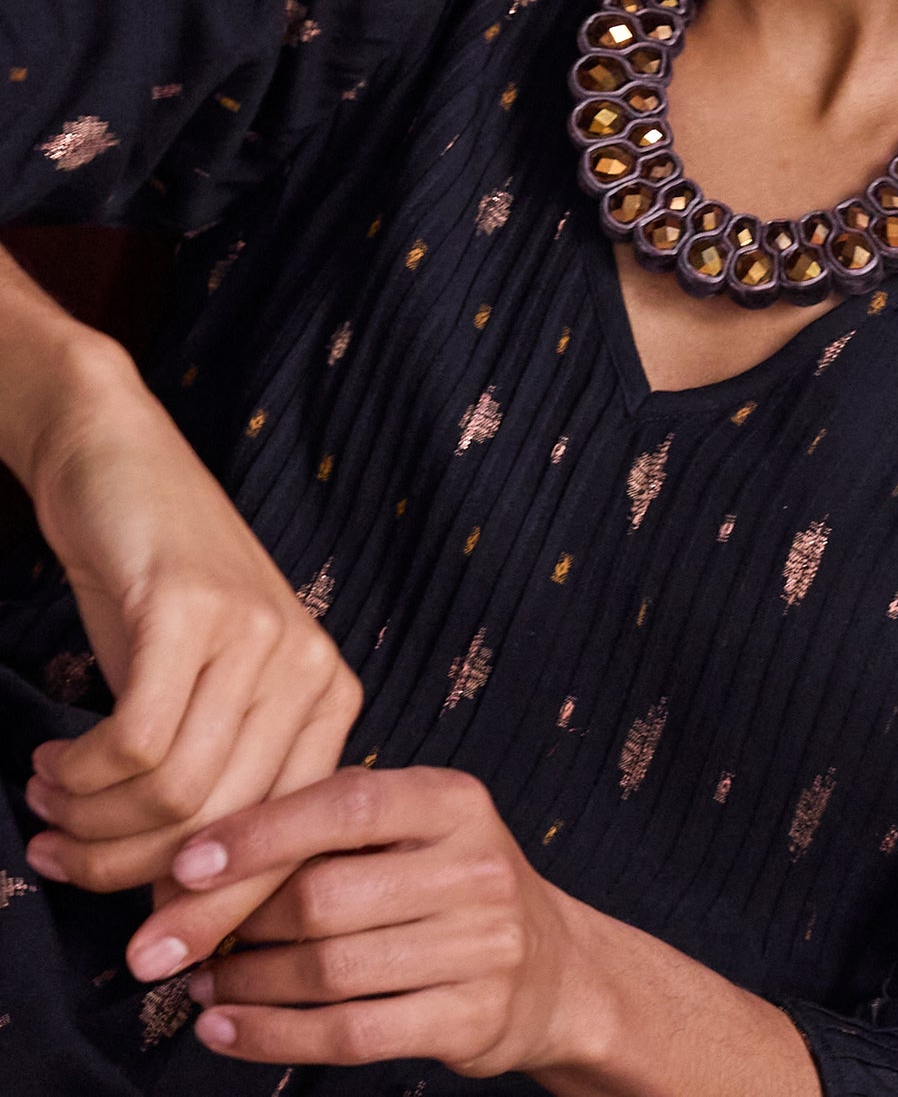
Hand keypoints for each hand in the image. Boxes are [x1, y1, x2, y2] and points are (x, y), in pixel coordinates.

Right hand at [21, 347, 360, 932]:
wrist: (119, 463)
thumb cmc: (154, 592)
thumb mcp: (202, 693)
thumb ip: (213, 785)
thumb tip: (186, 916)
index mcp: (329, 698)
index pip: (283, 842)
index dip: (213, 912)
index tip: (146, 955)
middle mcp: (310, 668)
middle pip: (224, 829)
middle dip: (131, 874)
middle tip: (60, 865)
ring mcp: (257, 635)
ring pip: (174, 794)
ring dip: (92, 822)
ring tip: (48, 809)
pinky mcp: (190, 612)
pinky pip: (133, 742)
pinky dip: (80, 774)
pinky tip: (50, 765)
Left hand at [128, 767, 591, 1077]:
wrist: (555, 969)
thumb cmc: (453, 887)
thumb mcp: (419, 831)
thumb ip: (337, 829)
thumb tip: (206, 859)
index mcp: (454, 800)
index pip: (345, 805)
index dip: (259, 834)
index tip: (185, 864)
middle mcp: (476, 866)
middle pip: (325, 898)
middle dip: (235, 925)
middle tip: (177, 940)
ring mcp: (482, 946)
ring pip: (330, 973)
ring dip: (246, 986)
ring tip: (201, 985)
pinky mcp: (472, 1018)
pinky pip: (350, 1034)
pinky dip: (275, 1038)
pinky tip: (229, 1031)